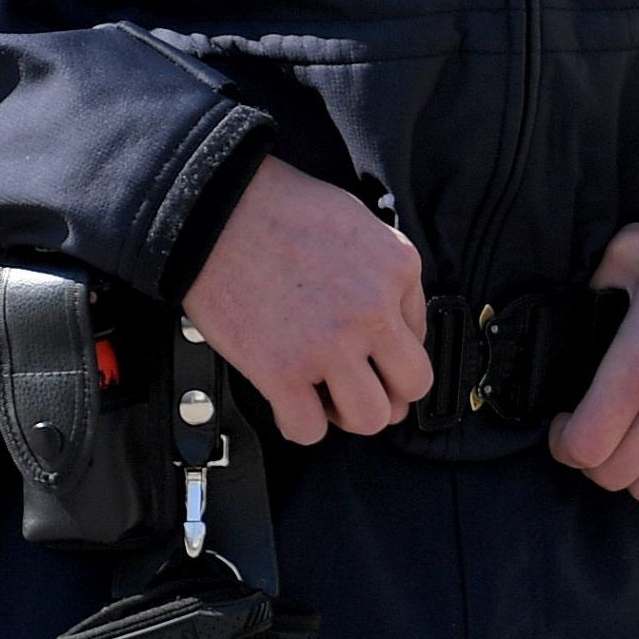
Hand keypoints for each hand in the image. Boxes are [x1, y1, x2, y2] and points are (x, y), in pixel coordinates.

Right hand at [181, 160, 434, 443]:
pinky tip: (290, 400)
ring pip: (369, 418)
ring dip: (348, 413)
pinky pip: (308, 429)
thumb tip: (397, 324)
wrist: (217, 211)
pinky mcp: (282, 371)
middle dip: (389, 392)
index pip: (421, 338)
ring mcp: (330, 346)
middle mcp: (373, 311)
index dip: (394, 351)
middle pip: (412, 387)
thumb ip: (386, 274)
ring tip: (326, 394)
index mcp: (398, 269)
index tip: (372, 353)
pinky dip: (300, 423)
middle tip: (362, 386)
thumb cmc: (281, 209)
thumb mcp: (360, 224)